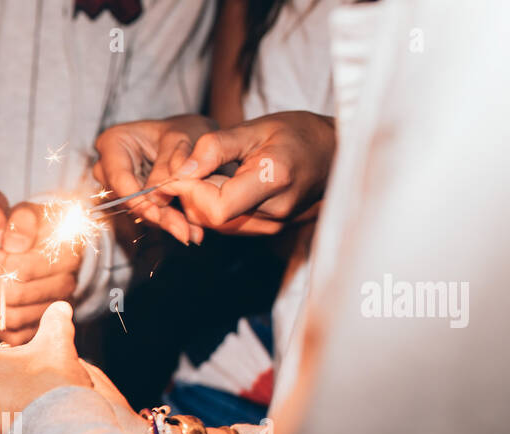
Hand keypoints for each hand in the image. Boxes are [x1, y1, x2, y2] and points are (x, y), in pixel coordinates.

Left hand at [0, 201, 81, 344]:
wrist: (0, 234)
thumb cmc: (4, 219)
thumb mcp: (9, 205)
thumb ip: (15, 218)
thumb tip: (12, 243)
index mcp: (67, 249)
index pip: (25, 267)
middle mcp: (66, 281)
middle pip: (18, 294)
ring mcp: (53, 306)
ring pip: (12, 317)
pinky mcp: (38, 324)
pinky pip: (13, 335)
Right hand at [92, 114, 216, 245]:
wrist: (195, 140)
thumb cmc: (185, 130)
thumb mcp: (183, 137)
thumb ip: (169, 163)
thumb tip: (157, 196)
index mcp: (113, 143)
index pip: (119, 178)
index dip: (138, 198)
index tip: (159, 212)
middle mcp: (109, 168)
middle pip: (126, 200)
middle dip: (156, 216)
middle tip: (182, 230)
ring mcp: (121, 188)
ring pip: (138, 213)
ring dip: (166, 223)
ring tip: (192, 232)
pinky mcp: (136, 203)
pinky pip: (150, 217)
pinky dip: (171, 223)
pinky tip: (192, 231)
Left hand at [161, 111, 336, 235]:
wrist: (333, 152)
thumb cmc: (299, 133)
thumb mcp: (256, 128)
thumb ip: (215, 148)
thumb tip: (181, 171)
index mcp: (273, 181)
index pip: (215, 207)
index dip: (189, 192)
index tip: (176, 173)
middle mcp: (273, 213)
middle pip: (211, 218)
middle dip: (191, 195)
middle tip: (191, 167)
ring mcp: (272, 225)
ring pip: (217, 223)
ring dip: (202, 201)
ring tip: (211, 172)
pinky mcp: (268, 229)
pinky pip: (228, 223)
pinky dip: (216, 205)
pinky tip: (223, 183)